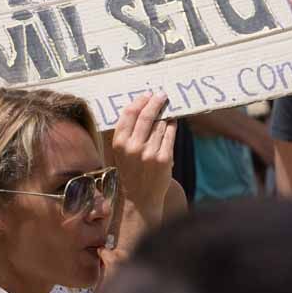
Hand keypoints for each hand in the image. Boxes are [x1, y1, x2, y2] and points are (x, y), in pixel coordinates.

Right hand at [110, 93, 175, 223]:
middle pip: (146, 116)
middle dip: (156, 102)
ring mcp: (149, 153)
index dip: (140, 101)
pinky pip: (170, 135)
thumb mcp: (121, 152)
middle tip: (162, 95)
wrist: (139, 198)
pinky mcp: (164, 159)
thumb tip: (141, 106)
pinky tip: (172, 121)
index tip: (147, 94)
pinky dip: (172, 125)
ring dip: (165, 115)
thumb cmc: (130, 171)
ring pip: (160, 124)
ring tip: (167, 109)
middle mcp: (133, 147)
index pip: (129, 114)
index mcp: (119, 143)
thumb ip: (127, 132)